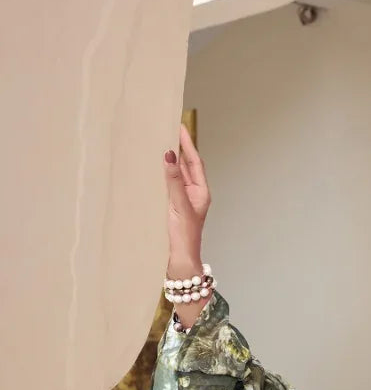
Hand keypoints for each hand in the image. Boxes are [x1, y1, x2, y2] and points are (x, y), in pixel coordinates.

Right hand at [164, 122, 210, 258]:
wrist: (179, 263)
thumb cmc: (184, 238)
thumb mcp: (179, 206)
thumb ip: (174, 181)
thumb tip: (170, 155)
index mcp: (200, 192)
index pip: (194, 162)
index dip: (188, 143)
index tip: (180, 126)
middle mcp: (192, 194)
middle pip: (185, 166)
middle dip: (177, 147)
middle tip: (166, 128)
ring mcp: (180, 201)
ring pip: (174, 175)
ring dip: (167, 160)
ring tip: (157, 142)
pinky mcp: (169, 208)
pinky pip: (165, 186)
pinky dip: (159, 175)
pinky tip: (150, 168)